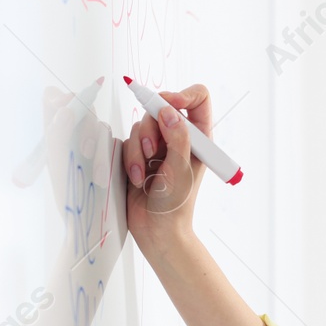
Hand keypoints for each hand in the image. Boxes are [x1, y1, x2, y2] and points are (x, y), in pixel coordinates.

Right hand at [122, 82, 212, 249]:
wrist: (157, 231)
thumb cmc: (176, 206)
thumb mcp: (181, 171)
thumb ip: (177, 138)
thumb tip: (169, 111)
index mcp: (199, 138)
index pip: (197, 99)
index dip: (182, 95)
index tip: (167, 105)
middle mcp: (178, 137)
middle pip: (160, 108)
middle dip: (151, 130)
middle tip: (152, 152)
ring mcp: (158, 146)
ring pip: (140, 125)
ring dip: (138, 150)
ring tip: (143, 175)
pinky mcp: (138, 155)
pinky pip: (127, 141)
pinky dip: (129, 159)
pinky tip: (136, 179)